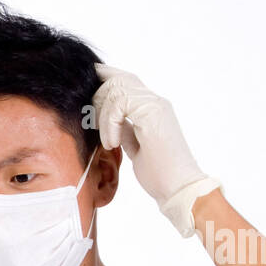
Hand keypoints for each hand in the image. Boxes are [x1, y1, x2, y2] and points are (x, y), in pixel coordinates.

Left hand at [92, 63, 220, 236]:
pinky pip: (120, 104)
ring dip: (103, 114)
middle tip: (91, 122)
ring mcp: (155, 106)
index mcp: (152, 108)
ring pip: (117, 88)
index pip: (126, 80)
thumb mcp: (135, 147)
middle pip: (119, 79)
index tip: (87, 90)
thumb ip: (126, 130)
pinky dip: (110, 123)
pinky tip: (113, 143)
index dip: (105, 78)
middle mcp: (155, 102)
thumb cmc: (160, 173)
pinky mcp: (152, 114)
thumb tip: (109, 121)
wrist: (178, 188)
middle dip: (97, 96)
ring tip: (107, 140)